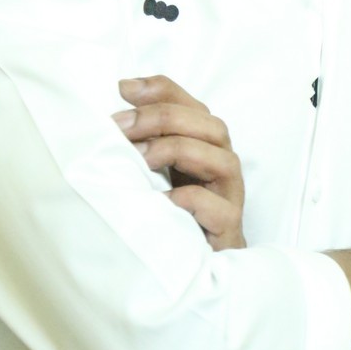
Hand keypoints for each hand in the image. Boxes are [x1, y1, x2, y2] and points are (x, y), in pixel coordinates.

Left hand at [112, 75, 245, 249]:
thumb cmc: (173, 206)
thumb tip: (123, 88)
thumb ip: (144, 130)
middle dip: (162, 119)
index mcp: (206, 142)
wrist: (195, 261)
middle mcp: (223, 161)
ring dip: (177, 151)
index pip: (189, 103)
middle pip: (209, 125)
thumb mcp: (154, 164)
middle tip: (120, 129)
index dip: (158, 91)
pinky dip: (191, 200)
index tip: (120, 90)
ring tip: (139, 159)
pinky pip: (220, 209)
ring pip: (221, 159)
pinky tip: (162, 200)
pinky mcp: (229, 227)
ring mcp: (230, 194)